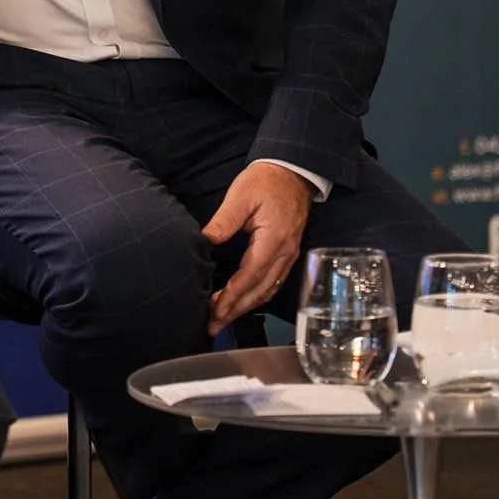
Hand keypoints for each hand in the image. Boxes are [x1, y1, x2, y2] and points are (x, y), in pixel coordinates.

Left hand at [201, 161, 311, 333]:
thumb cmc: (267, 181)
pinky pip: (272, 282)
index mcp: (273, 241)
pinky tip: (243, 302)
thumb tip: (205, 241)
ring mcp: (288, 255)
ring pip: (267, 290)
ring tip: (223, 319)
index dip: (231, 297)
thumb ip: (223, 221)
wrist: (293, 172)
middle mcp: (284, 253)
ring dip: (245, 307)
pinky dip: (257, 296)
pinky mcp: (286, 254)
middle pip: (259, 291)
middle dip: (235, 311)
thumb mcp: (240, 196)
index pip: (249, 277)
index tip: (214, 311)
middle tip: (214, 326)